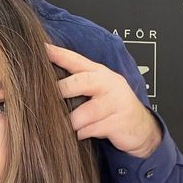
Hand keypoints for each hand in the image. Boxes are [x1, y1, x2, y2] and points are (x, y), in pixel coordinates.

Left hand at [46, 44, 161, 158]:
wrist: (141, 128)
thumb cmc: (111, 107)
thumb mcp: (96, 90)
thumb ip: (75, 83)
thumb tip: (44, 83)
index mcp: (99, 72)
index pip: (75, 60)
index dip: (58, 54)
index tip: (41, 49)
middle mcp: (108, 83)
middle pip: (80, 82)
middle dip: (63, 90)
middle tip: (48, 99)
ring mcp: (116, 102)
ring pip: (84, 113)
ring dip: (73, 122)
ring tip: (72, 124)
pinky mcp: (120, 122)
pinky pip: (92, 129)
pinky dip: (83, 133)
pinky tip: (83, 133)